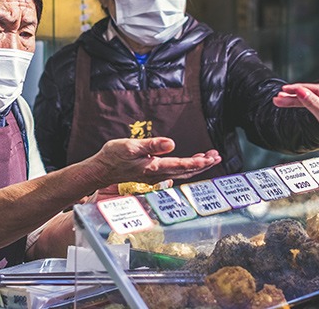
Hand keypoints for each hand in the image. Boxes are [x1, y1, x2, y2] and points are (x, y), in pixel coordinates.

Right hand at [91, 138, 220, 187]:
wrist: (101, 170)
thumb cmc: (113, 156)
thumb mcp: (130, 146)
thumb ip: (152, 145)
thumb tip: (171, 143)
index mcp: (153, 167)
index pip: (180, 165)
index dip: (196, 162)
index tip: (210, 158)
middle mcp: (157, 174)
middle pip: (185, 171)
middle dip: (203, 164)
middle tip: (217, 156)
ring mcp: (155, 176)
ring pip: (182, 172)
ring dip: (197, 166)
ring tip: (210, 157)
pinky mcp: (153, 174)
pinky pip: (175, 172)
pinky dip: (187, 167)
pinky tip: (192, 161)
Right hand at [271, 76, 318, 123]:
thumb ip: (314, 104)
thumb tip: (301, 91)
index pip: (317, 89)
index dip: (299, 88)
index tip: (285, 90)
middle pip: (313, 95)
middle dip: (294, 96)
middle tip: (278, 98)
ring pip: (312, 103)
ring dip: (296, 103)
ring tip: (280, 102)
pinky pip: (316, 111)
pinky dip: (304, 109)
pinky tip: (295, 107)